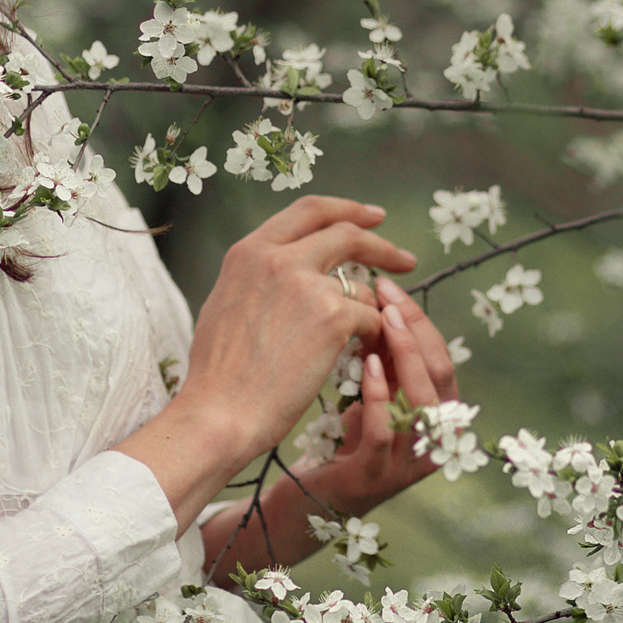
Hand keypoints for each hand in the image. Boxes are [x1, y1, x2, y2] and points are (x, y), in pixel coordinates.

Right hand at [154, 196, 414, 485]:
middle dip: (381, 244)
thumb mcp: (225, 303)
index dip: (347, 209)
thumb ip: (258, 277)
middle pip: (346, 233)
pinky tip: (366, 354)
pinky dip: (374, 337)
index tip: (372, 217)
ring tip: (368, 338)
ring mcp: (307, 285)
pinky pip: (371, 318)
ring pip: (361, 287)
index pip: (308, 211)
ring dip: (371, 311)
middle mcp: (278, 258)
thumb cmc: (218, 374)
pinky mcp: (333, 317)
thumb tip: (284, 270)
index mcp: (249, 252)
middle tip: (404, 259)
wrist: (220, 413)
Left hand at [307, 279, 462, 514]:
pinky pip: (383, 433)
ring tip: (380, 323)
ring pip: (422, 405)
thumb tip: (382, 296)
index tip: (388, 285)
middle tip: (385, 296)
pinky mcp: (373, 479)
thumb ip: (387, 357)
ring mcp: (407, 465)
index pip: (441, 359)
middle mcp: (435, 443)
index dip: (419, 320)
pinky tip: (365, 366)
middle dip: (414, 330)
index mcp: (439, 418)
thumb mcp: (374, 392)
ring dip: (403, 357)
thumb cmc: (343, 437)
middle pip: (439, 376)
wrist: (307, 498)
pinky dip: (378, 396)